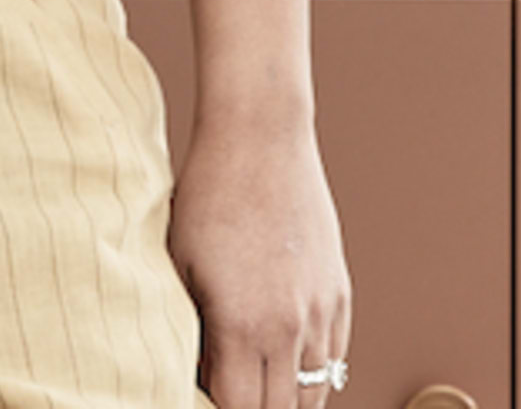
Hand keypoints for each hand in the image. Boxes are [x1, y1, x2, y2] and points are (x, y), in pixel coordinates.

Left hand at [169, 117, 351, 408]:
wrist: (260, 139)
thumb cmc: (208, 196)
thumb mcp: (180, 268)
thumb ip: (191, 332)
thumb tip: (193, 374)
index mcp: (244, 326)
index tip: (200, 398)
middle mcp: (292, 328)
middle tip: (225, 393)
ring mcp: (322, 312)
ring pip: (313, 392)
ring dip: (284, 400)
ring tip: (254, 389)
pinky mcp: (340, 294)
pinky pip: (334, 358)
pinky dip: (311, 374)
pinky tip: (284, 367)